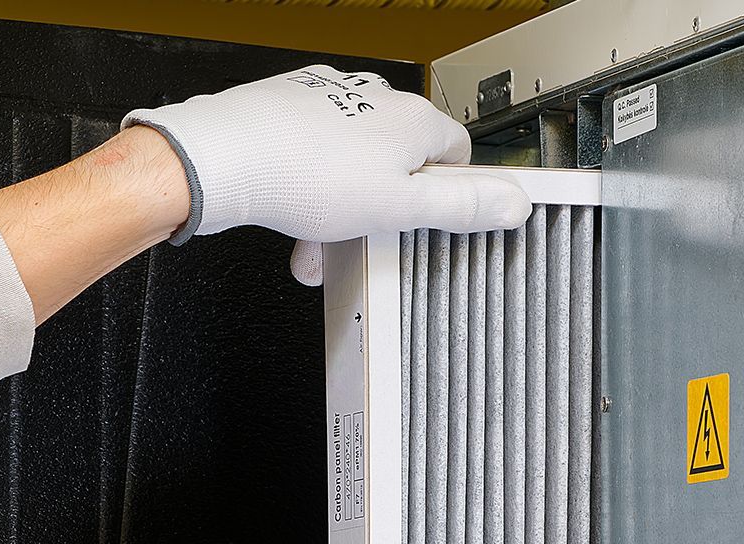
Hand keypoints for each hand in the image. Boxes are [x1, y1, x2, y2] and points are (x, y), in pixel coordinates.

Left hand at [123, 65, 531, 283]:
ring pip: (353, 163)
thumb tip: (515, 204)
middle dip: (381, 209)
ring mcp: (331, 100)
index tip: (433, 217)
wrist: (228, 156)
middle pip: (400, 161)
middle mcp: (375, 101)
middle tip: (365, 240)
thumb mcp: (399, 208)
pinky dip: (310, 188)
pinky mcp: (292, 108)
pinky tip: (294, 217)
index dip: (449, 191)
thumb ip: (461, 206)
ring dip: (341, 208)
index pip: (458, 152)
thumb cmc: (303, 176)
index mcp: (413, 121)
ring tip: (320, 241)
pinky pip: (315, 154)